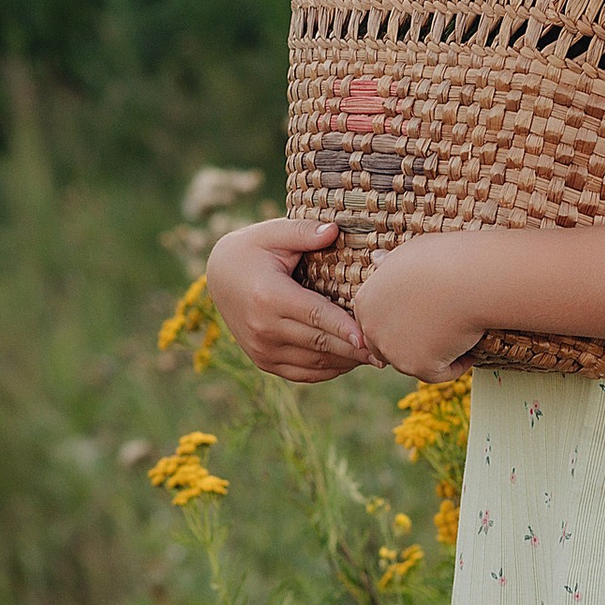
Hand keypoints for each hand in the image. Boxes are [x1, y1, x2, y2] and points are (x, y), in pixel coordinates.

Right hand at [204, 218, 374, 381]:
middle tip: (387, 350)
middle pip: (320, 343)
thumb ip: (303, 231)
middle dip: (356, 349)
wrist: (218, 276)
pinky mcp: (264, 361)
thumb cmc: (252, 249)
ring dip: (347, 361)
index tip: (370, 338)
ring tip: (377, 355)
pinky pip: (303, 373)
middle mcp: (263, 328)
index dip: (345, 328)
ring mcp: (262, 349)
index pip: (316, 316)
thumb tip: (333, 231)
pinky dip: (330, 370)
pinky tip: (351, 360)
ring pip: (315, 362)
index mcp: (269, 297)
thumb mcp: (273, 233)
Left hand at [352, 230, 495, 380]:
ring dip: (433, 354)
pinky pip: (439, 373)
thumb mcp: (409, 253)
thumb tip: (377, 259)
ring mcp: (394, 351)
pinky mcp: (418, 367)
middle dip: (411, 341)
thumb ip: (390, 265)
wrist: (469, 276)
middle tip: (442, 328)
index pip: (376, 321)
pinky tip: (470, 351)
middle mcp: (372, 329)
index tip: (427, 311)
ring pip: (412, 361)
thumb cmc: (443, 258)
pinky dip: (456, 365)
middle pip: (388, 346)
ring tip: (460, 337)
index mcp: (365, 301)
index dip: (402, 318)